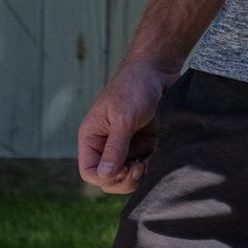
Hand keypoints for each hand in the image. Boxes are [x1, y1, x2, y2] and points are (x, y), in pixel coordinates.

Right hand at [78, 55, 176, 194]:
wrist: (158, 67)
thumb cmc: (135, 87)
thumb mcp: (124, 118)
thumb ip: (115, 148)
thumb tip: (104, 177)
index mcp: (92, 138)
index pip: (90, 172)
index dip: (105, 178)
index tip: (125, 167)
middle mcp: (105, 145)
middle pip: (107, 179)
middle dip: (123, 180)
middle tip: (139, 168)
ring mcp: (125, 146)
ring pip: (127, 176)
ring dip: (138, 175)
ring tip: (149, 160)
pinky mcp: (143, 144)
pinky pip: (144, 166)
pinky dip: (151, 166)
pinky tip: (157, 154)